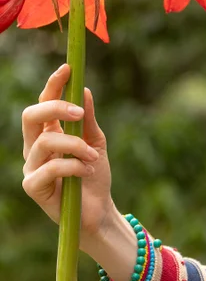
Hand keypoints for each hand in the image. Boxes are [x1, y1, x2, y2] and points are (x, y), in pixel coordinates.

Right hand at [22, 64, 114, 248]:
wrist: (99, 211)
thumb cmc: (95, 178)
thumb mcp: (96, 144)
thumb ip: (88, 121)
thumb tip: (85, 91)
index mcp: (49, 134)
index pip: (44, 104)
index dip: (53, 85)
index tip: (68, 69)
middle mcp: (36, 148)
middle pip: (31, 115)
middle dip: (55, 108)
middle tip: (79, 113)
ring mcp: (32, 167)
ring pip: (45, 141)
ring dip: (75, 145)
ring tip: (94, 157)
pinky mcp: (33, 186)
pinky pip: (50, 167)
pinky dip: (73, 166)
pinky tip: (86, 171)